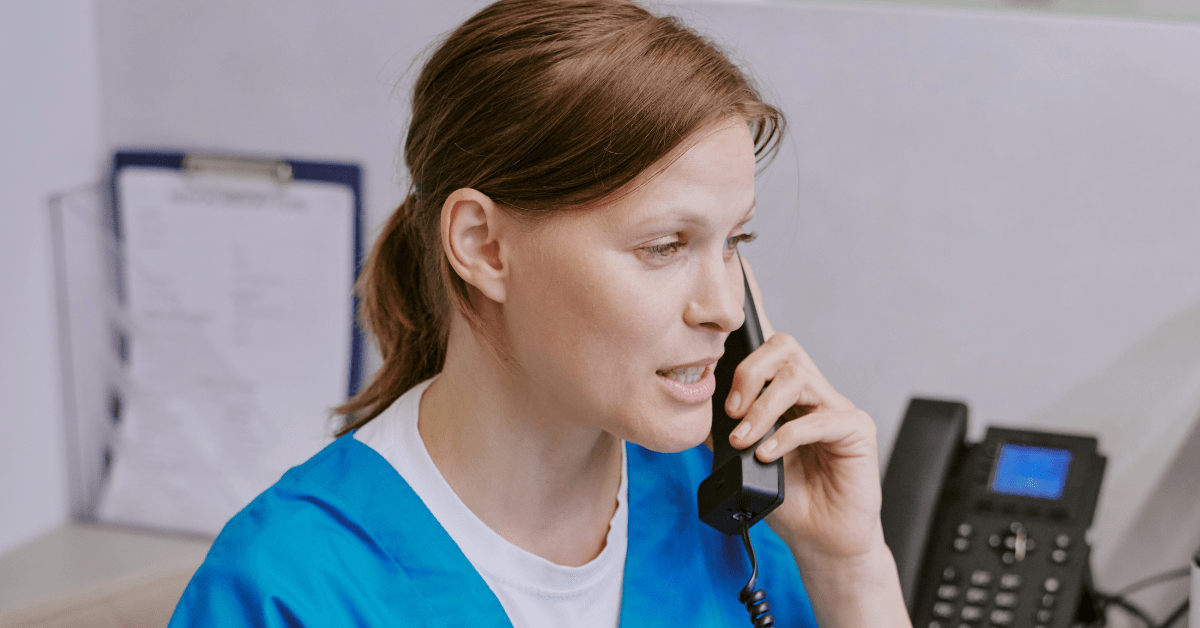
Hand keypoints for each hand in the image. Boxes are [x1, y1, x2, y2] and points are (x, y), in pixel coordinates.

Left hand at [725, 259, 883, 562]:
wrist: (821, 541)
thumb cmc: (786, 498)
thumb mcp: (741, 458)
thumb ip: (724, 427)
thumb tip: (696, 405)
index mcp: (783, 392)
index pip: (768, 342)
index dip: (755, 304)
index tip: (736, 271)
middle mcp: (811, 391)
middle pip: (782, 347)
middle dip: (749, 373)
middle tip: (733, 409)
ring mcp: (835, 407)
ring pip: (797, 378)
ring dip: (762, 409)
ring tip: (746, 439)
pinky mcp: (855, 430)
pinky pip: (819, 417)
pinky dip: (786, 435)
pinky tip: (769, 453)